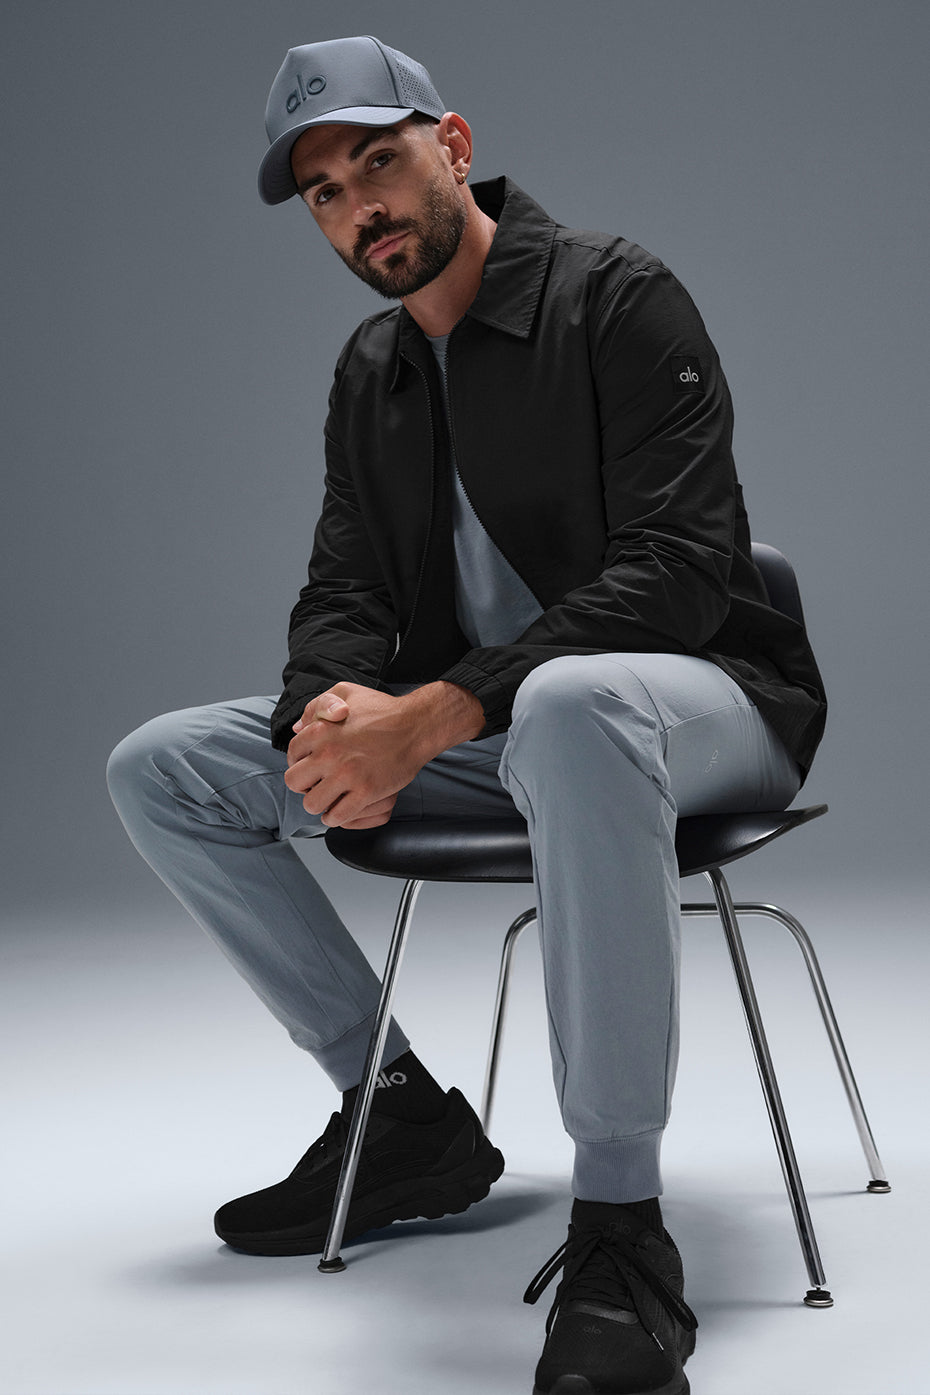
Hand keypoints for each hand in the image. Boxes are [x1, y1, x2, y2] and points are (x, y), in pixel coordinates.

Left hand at [284, 681, 483, 827]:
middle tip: (317, 785)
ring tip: (329, 800)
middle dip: (304, 786)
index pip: (292, 755)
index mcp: (320, 730)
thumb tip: (298, 727)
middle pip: (294, 782)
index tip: (310, 767)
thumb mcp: (345, 693)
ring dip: (319, 805)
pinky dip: (336, 817)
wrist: (415, 726)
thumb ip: (317, 706)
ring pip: (312, 804)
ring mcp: (347, 775)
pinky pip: (337, 816)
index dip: (299, 763)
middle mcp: (329, 753)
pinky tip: (341, 810)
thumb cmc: (382, 709)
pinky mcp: (366, 792)